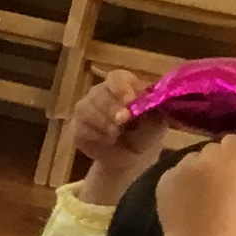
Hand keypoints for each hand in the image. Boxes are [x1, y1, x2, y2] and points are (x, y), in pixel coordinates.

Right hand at [70, 69, 169, 207]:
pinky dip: (95, 136)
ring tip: (116, 135)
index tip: (130, 101)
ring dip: (103, 123)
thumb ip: (156, 111)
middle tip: (122, 122)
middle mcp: (101, 93)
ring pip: (85, 109)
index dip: (121, 88)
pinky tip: (107, 141)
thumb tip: (154, 104)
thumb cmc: (146, 134)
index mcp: (123, 86)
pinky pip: (80, 127)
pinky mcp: (77, 127)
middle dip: (111, 108)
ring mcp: (86, 109)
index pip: (116, 78)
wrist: (131, 158)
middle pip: (98, 92)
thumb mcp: (158, 123)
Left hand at [148, 137, 235, 235]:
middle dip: (216, 161)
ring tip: (199, 194)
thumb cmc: (234, 220)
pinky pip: (175, 174)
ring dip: (197, 170)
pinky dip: (180, 182)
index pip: (233, 140)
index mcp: (231, 157)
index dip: (235, 153)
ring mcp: (181, 166)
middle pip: (211, 149)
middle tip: (219, 182)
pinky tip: (185, 200)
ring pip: (192, 160)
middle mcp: (203, 155)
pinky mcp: (164, 178)